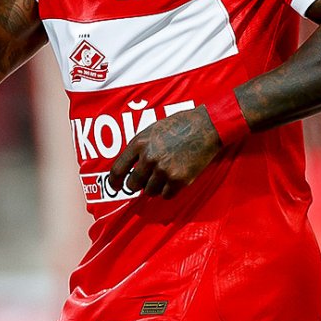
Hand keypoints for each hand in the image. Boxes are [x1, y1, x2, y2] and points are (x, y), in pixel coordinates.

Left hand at [106, 107, 221, 198]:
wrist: (206, 126)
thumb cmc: (180, 125)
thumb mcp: (152, 130)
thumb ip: (140, 148)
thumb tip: (131, 167)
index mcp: (139, 143)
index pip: (117, 169)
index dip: (114, 182)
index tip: (115, 187)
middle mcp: (148, 158)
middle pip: (133, 184)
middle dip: (138, 185)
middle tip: (147, 180)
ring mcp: (163, 170)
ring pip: (149, 191)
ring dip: (155, 187)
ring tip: (166, 174)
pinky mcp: (178, 180)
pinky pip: (166, 195)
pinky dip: (169, 191)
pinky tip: (175, 179)